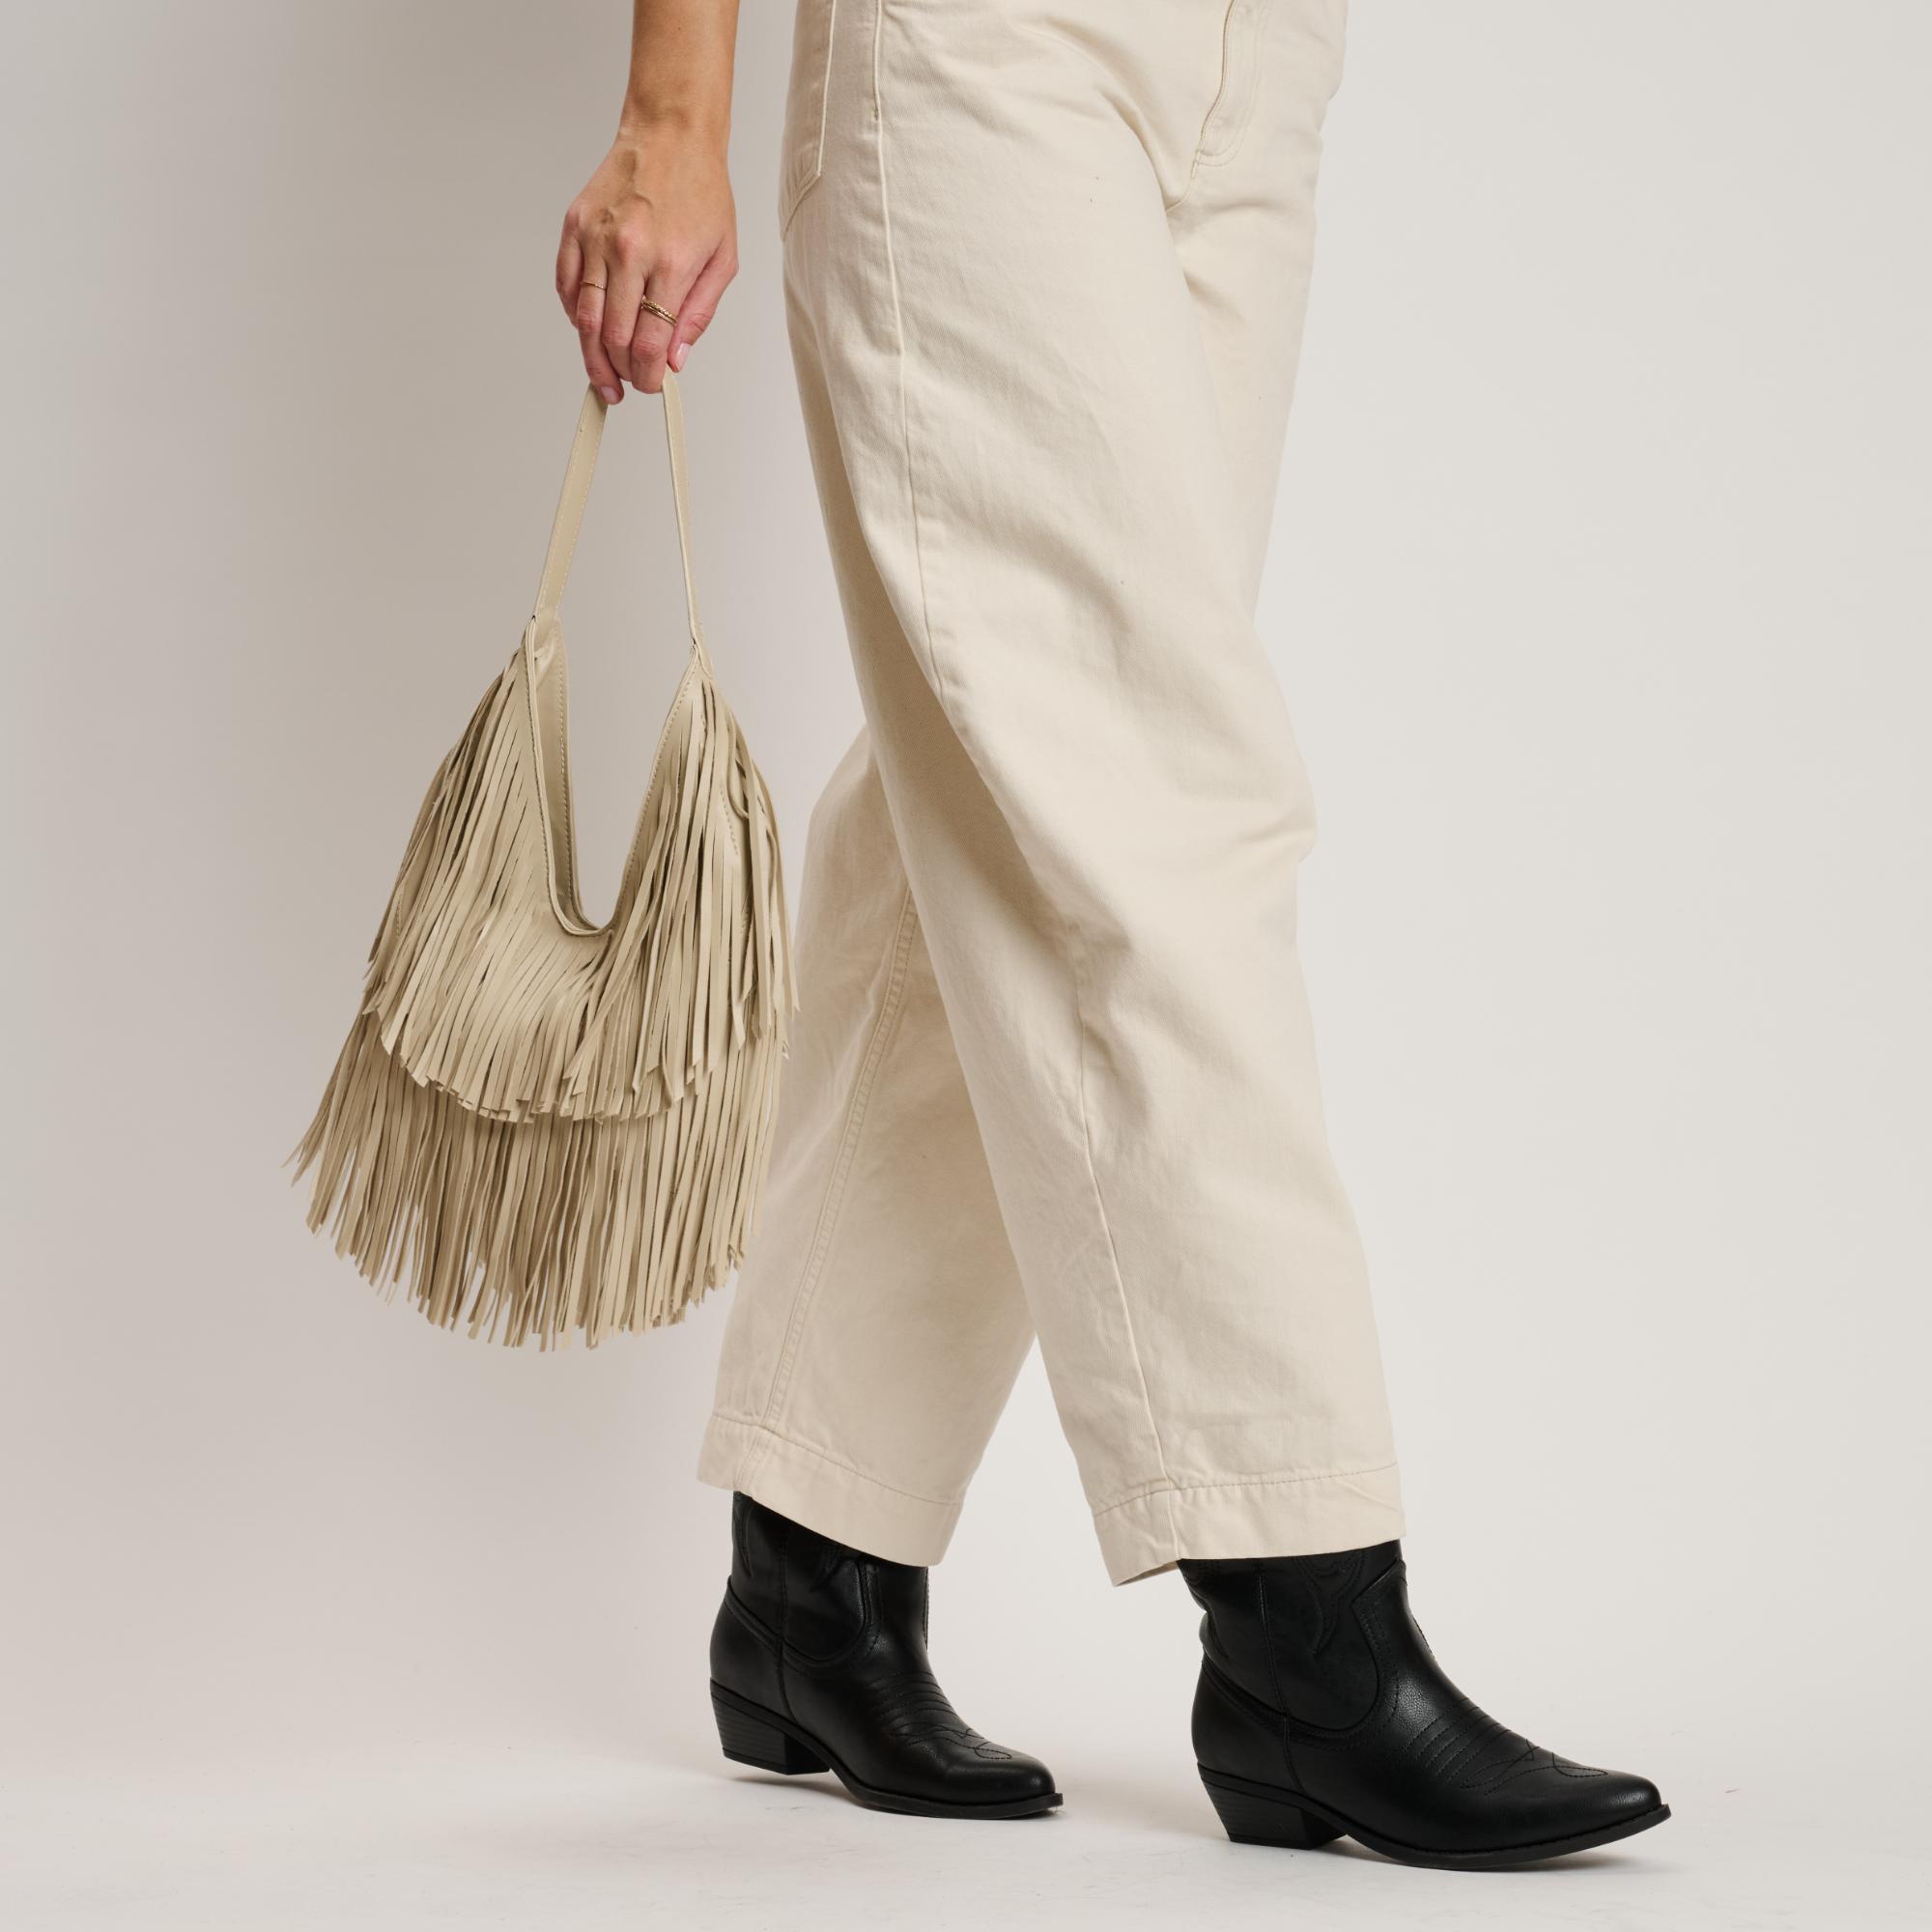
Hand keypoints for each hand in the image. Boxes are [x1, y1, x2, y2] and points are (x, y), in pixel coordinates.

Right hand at [556, 122, 736, 399]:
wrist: (671, 136)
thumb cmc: (701, 194)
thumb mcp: (722, 259)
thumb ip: (699, 315)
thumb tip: (675, 360)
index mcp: (669, 263)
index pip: (649, 344)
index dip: (647, 377)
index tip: (650, 386)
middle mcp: (628, 251)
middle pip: (612, 338)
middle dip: (619, 372)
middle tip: (625, 387)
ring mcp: (596, 237)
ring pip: (583, 318)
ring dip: (591, 354)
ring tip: (602, 374)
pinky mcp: (575, 226)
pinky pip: (565, 285)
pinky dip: (574, 315)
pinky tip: (588, 329)